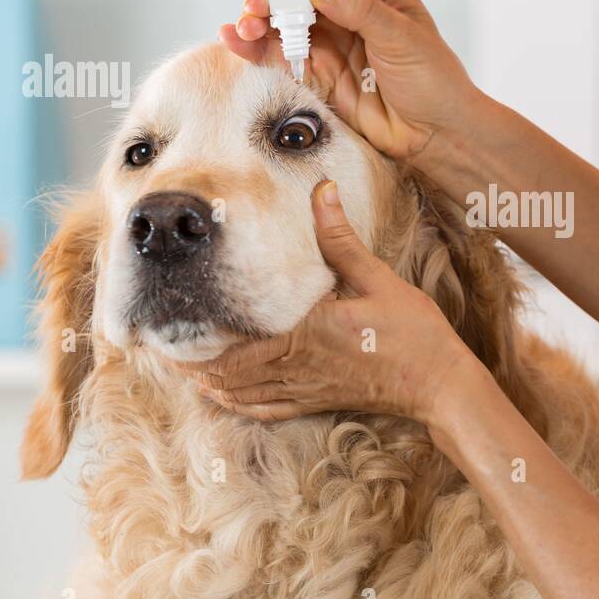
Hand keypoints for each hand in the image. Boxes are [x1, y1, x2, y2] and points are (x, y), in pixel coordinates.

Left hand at [175, 179, 480, 427]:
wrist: (438, 384)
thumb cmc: (412, 333)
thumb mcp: (376, 278)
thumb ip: (340, 238)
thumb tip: (321, 190)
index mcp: (302, 336)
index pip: (233, 347)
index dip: (195, 343)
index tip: (168, 328)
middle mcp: (295, 368)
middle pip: (226, 374)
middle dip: (191, 363)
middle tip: (160, 347)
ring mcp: (305, 390)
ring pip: (240, 394)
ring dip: (207, 383)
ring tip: (181, 368)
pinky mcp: (317, 401)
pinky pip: (266, 408)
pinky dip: (237, 404)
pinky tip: (223, 396)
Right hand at [220, 0, 483, 162]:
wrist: (436, 134)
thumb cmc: (433, 79)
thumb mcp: (402, 36)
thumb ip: (358, 8)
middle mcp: (345, 4)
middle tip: (260, 8)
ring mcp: (328, 38)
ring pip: (279, 16)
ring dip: (257, 18)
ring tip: (249, 28)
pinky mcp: (316, 71)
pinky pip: (277, 53)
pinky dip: (252, 46)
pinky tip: (234, 39)